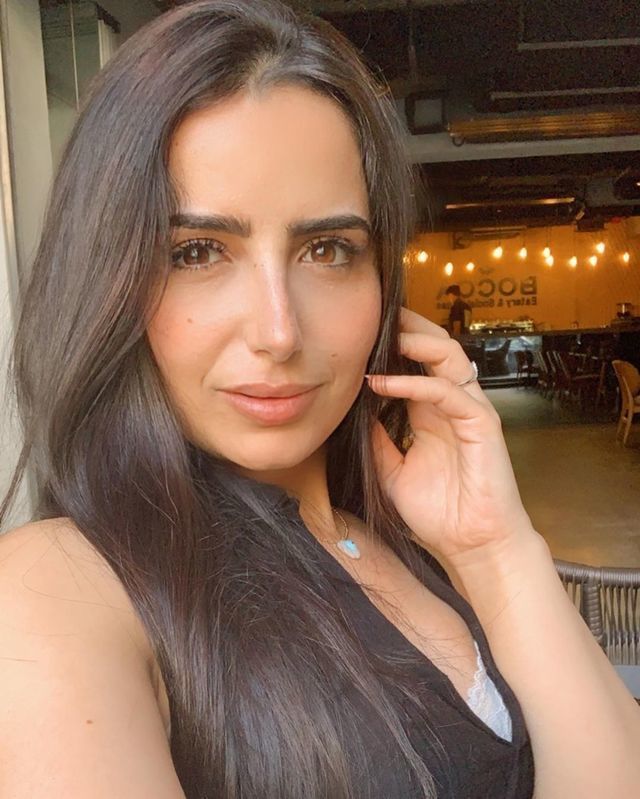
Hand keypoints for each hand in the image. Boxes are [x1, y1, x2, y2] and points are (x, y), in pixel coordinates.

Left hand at [366, 307, 534, 563]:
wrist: (471, 547)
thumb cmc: (438, 514)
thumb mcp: (391, 471)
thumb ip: (377, 439)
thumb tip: (354, 411)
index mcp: (433, 413)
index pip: (417, 363)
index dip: (394, 344)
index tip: (362, 332)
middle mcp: (453, 405)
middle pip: (436, 348)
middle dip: (408, 326)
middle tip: (374, 314)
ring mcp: (470, 411)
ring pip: (449, 357)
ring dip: (415, 341)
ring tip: (381, 334)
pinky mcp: (482, 424)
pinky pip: (448, 391)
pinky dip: (414, 382)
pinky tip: (382, 383)